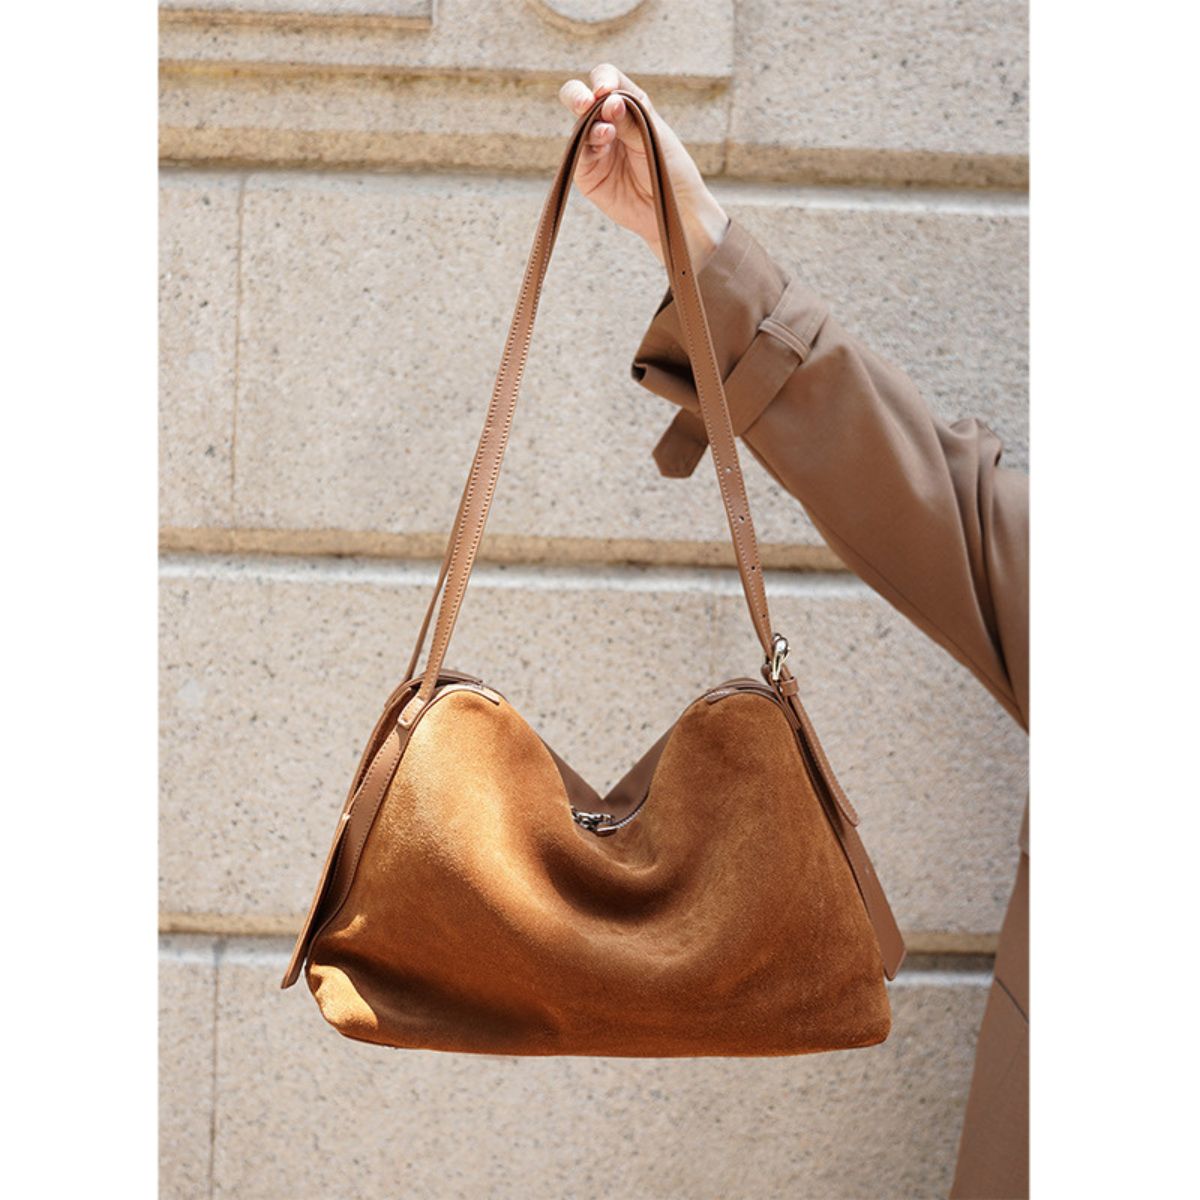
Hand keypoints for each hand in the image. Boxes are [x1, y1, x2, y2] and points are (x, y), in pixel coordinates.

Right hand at [558, 64, 727, 268]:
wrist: (672, 209)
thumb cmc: (671, 169)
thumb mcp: (654, 136)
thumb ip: (630, 119)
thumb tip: (607, 100)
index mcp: (628, 105)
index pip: (607, 79)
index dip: (603, 79)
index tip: (606, 90)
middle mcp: (608, 123)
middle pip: (579, 98)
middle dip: (578, 95)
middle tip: (587, 102)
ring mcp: (595, 148)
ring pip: (577, 126)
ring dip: (589, 124)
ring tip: (608, 133)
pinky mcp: (588, 174)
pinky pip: (578, 154)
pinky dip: (587, 146)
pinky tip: (603, 145)